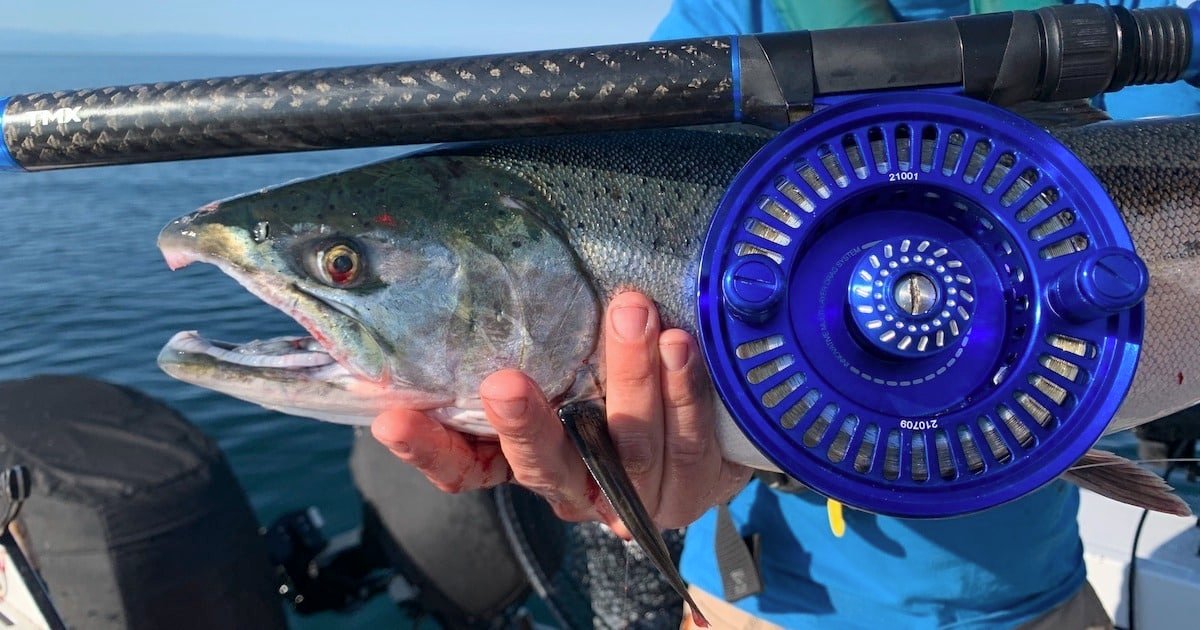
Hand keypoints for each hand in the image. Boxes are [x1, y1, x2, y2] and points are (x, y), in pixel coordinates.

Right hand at [371, 291, 750, 535]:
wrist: (714, 431)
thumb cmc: (617, 384)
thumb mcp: (568, 365)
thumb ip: (532, 341)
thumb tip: (473, 265)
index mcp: (529, 460)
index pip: (466, 469)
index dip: (430, 450)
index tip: (392, 419)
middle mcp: (575, 487)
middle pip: (544, 467)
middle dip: (526, 426)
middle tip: (505, 385)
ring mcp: (634, 496)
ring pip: (627, 449)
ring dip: (628, 379)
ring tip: (630, 314)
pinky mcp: (690, 488)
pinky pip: (687, 443)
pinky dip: (682, 390)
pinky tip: (678, 344)